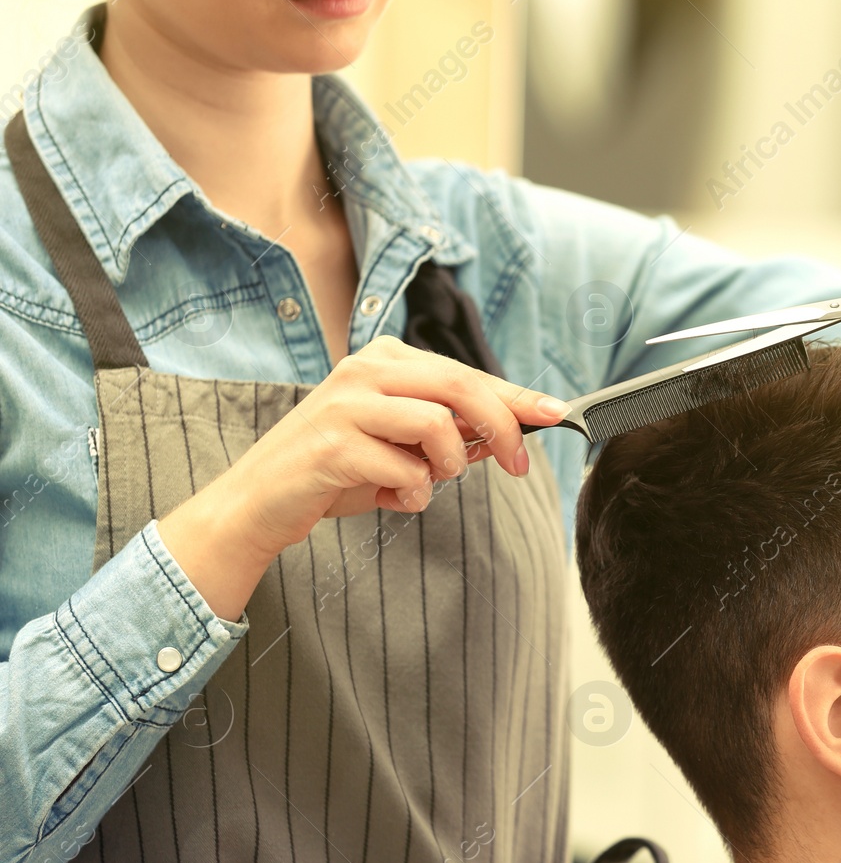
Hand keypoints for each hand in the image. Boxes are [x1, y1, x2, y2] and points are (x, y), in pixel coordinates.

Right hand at [157, 335, 570, 618]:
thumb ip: (448, 432)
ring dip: (445, 467)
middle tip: (518, 465)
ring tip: (422, 482)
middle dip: (502, 427)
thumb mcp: (399, 444)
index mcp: (385, 360)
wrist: (260, 502)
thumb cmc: (337, 472)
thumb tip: (511, 433)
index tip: (557, 415)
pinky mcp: (333, 445)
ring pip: (436, 426)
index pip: (466, 374)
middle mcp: (365, 370)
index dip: (517, 397)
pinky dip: (413, 495)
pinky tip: (392, 499)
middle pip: (460, 386)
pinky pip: (407, 471)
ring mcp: (346, 404)